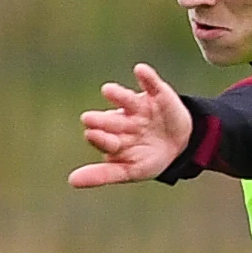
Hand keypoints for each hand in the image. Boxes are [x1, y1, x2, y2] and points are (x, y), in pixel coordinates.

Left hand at [70, 64, 193, 186]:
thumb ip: (101, 175)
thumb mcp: (129, 172)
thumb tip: (71, 181)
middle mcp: (122, 120)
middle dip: (102, 121)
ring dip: (118, 95)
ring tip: (107, 91)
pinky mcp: (156, 93)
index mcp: (114, 138)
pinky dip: (147, 77)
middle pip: (111, 120)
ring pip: (126, 100)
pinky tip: (140, 71)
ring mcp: (138, 106)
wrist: (180, 145)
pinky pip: (151, 83)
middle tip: (88, 119)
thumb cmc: (149, 159)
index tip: (90, 137)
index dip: (99, 139)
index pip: (103, 139)